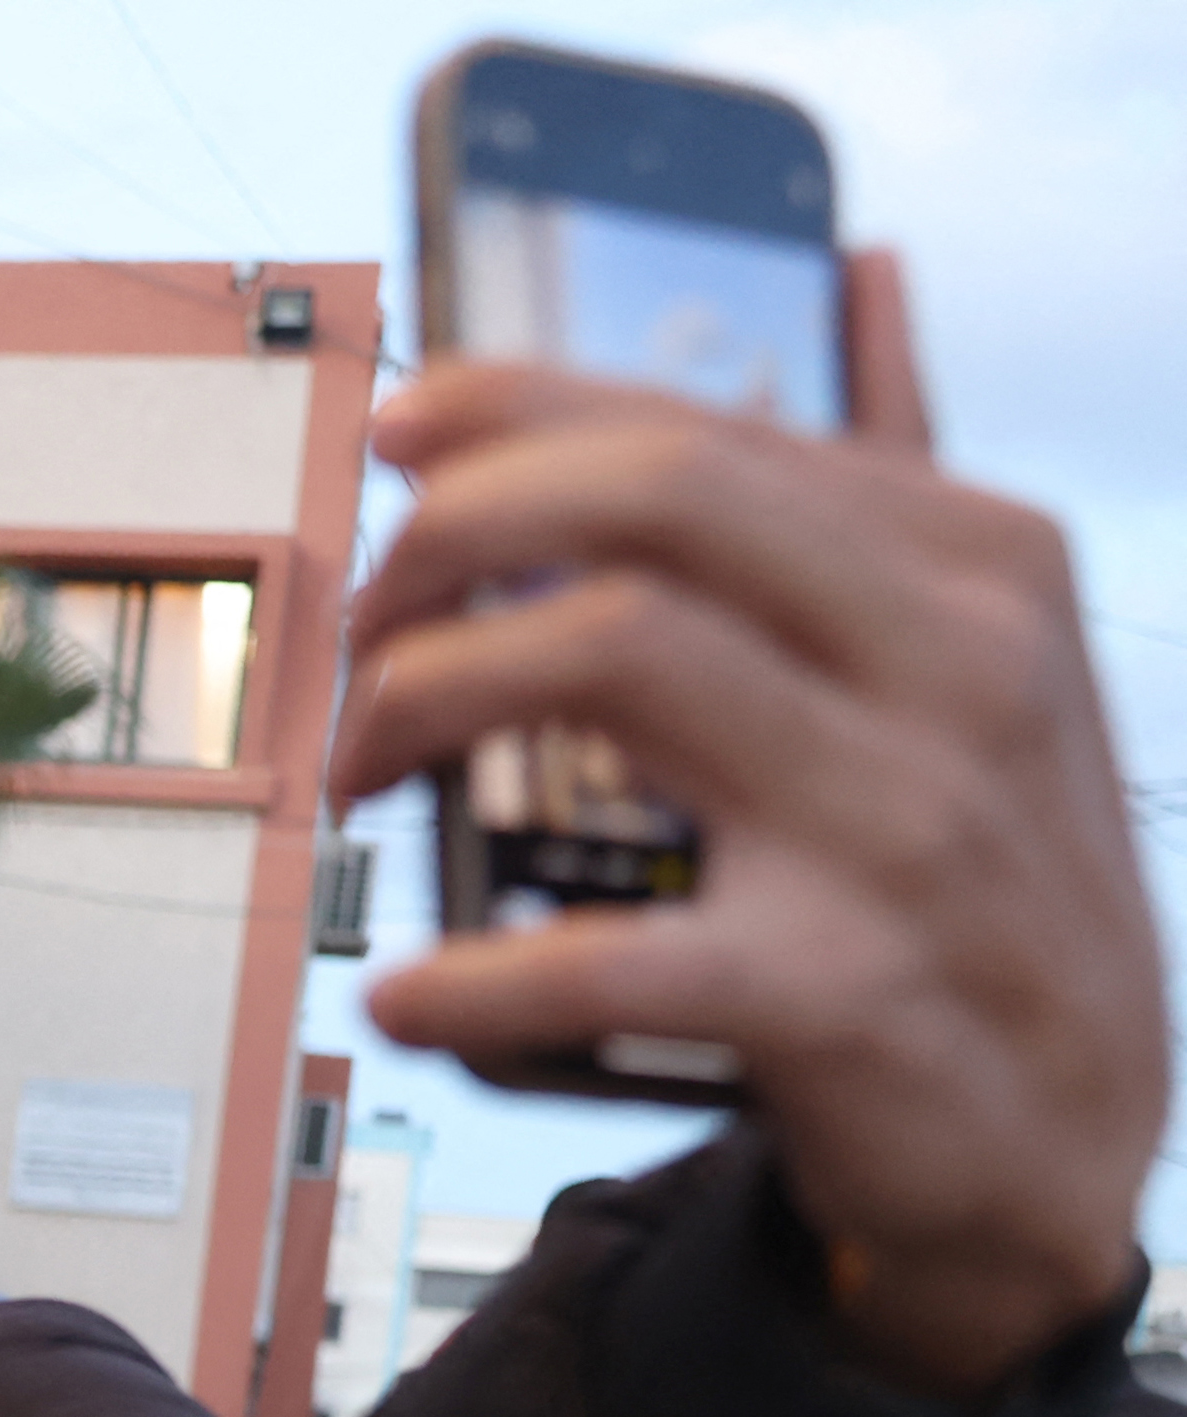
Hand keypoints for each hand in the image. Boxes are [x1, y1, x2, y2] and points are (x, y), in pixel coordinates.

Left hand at [334, 252, 1162, 1399]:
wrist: (1060, 1136)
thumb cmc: (977, 873)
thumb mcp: (979, 655)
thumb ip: (898, 480)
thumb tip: (868, 279)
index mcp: (972, 565)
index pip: (698, 428)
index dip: (510, 415)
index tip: (391, 434)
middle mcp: (956, 671)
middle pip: (650, 500)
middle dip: (454, 531)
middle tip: (363, 624)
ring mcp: (906, 831)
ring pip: (609, 652)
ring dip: (423, 696)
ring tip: (358, 769)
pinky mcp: (844, 996)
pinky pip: (609, 952)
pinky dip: (470, 976)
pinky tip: (402, 994)